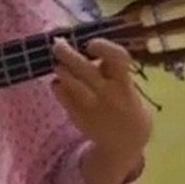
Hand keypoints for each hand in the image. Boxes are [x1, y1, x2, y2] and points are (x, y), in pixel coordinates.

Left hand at [51, 38, 152, 175]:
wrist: (127, 140)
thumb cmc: (124, 101)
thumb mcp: (125, 83)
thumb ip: (109, 67)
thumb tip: (81, 43)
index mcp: (124, 82)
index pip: (117, 58)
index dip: (103, 47)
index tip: (90, 44)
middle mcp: (109, 93)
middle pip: (85, 68)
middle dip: (67, 52)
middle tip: (58, 44)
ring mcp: (93, 106)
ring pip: (70, 82)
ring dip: (61, 69)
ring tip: (59, 65)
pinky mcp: (79, 117)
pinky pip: (62, 96)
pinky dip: (57, 85)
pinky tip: (59, 83)